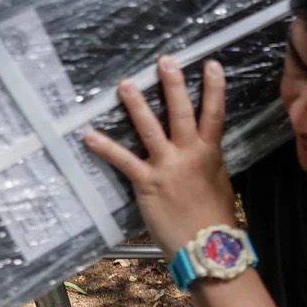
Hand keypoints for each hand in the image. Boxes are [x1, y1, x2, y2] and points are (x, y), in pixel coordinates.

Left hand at [82, 57, 235, 256]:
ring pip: (150, 129)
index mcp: (210, 152)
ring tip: (125, 85)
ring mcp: (167, 167)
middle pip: (181, 112)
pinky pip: (123, 161)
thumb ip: (207, 162)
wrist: (208, 246)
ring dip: (137, 105)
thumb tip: (201, 149)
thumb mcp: (218, 182)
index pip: (214, 113)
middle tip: (164, 61)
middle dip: (173, 85)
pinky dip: (105, 147)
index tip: (211, 64)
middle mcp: (189, 154)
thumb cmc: (214, 217)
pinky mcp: (147, 183)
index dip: (214, 88)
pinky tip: (89, 136)